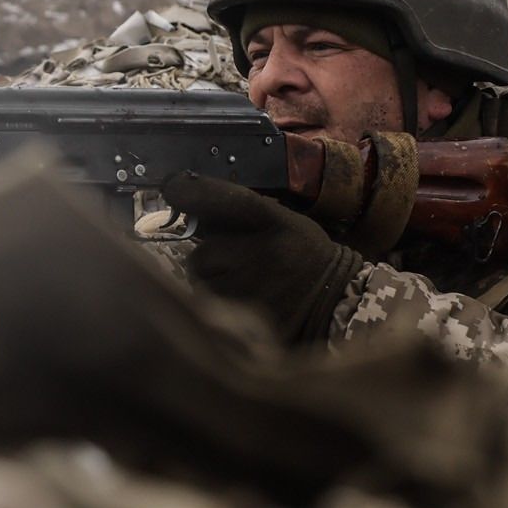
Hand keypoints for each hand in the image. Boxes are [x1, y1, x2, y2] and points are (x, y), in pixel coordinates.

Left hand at [160, 173, 364, 345]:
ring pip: (203, 283)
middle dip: (209, 258)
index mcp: (278, 224)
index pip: (229, 200)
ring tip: (242, 285)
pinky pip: (210, 307)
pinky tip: (243, 303)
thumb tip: (191, 207)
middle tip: (233, 263)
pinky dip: (217, 305)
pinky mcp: (245, 321)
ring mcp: (254, 290)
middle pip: (203, 252)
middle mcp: (265, 255)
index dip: (194, 191)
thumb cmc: (303, 256)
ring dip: (212, 282)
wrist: (335, 303)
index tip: (172, 187)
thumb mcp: (285, 222)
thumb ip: (243, 215)